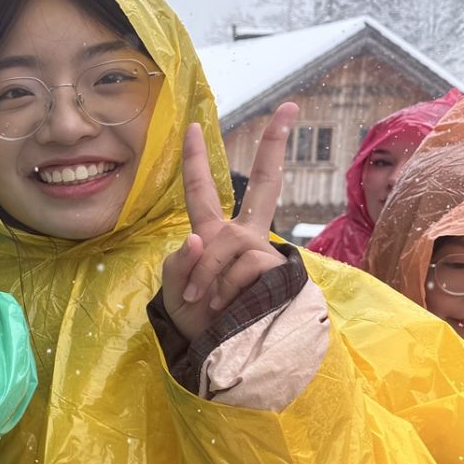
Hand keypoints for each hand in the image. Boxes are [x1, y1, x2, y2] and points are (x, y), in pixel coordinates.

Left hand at [160, 103, 295, 341]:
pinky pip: (238, 270)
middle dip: (276, 146)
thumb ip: (180, 262)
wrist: (223, 356)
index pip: (202, 191)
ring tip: (207, 305)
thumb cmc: (198, 323)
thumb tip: (201, 240)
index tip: (196, 125)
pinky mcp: (273, 271)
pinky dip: (222, 290)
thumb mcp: (174, 291)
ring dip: (206, 280)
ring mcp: (261, 251)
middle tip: (289, 108)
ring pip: (226, 246)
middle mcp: (242, 236)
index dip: (197, 159)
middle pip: (264, 185)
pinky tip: (227, 308)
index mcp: (214, 235)